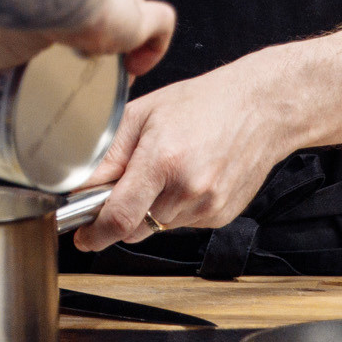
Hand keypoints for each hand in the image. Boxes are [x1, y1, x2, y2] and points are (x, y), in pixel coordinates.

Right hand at [0, 0, 175, 150]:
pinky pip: (159, 25)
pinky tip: (138, 64)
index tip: (54, 73)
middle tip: (84, 86)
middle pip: (96, 26)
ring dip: (125, 49)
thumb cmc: (10, 10)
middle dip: (96, 52)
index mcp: (45, 7)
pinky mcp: (135, 14)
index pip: (58, 22)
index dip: (61, 44)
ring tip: (110, 83)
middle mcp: (81, 2)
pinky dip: (153, 45)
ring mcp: (111, 7)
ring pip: (129, 23)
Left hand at [70, 60, 295, 251]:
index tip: (82, 237)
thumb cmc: (203, 103)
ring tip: (170, 167)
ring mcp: (208, 206)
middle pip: (137, 226)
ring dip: (152, 207)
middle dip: (124, 211)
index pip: (120, 218)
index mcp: (162, 161)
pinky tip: (189, 175)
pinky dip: (176, 206)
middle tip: (132, 178)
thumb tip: (80, 185)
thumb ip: (108, 154)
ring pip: (159, 226)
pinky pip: (183, 222)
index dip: (95, 234)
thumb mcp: (142, 113)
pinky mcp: (222, 216)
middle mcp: (188, 190)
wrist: (261, 108)